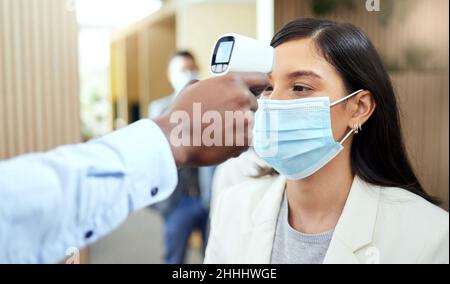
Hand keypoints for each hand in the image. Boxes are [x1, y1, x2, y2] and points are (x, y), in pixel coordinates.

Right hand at [154, 72, 268, 166]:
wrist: (175, 139)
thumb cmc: (181, 113)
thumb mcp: (192, 88)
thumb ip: (207, 84)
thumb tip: (208, 85)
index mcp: (232, 82)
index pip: (261, 80)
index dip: (261, 86)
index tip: (260, 91)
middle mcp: (242, 98)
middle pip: (253, 105)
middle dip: (242, 110)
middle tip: (223, 117)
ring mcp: (246, 120)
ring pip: (248, 124)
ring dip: (237, 128)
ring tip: (216, 132)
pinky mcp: (245, 140)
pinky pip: (244, 141)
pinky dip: (234, 143)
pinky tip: (217, 142)